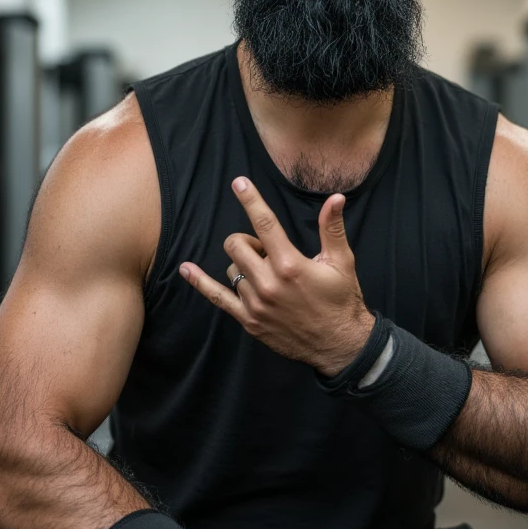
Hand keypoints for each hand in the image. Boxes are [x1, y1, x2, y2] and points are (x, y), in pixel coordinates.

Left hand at [179, 177, 373, 376]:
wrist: (339, 345)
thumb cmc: (341, 300)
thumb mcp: (341, 262)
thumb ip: (332, 229)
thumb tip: (335, 198)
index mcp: (290, 264)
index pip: (265, 224)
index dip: (251, 200)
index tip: (239, 183)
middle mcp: (269, 283)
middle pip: (237, 245)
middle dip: (248, 241)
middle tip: (267, 252)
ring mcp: (256, 303)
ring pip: (231, 269)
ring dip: (243, 265)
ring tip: (267, 275)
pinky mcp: (249, 320)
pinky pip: (217, 298)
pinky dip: (200, 283)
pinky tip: (186, 269)